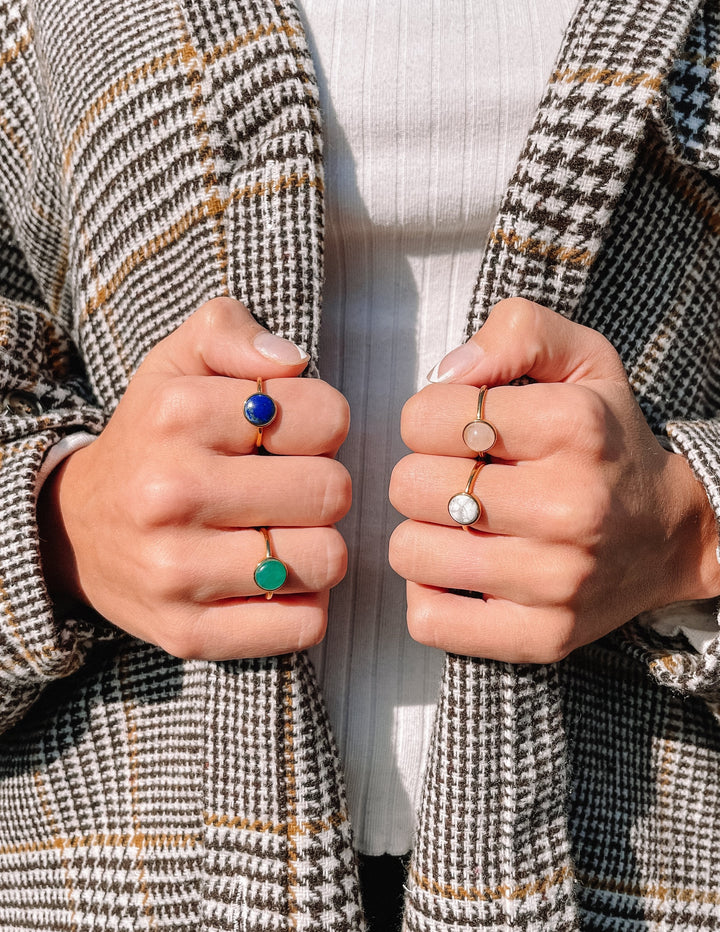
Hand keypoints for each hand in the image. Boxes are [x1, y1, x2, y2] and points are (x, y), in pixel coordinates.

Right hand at [39, 297, 350, 659]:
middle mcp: (172, 493)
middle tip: (286, 488)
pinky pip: (305, 625)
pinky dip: (303, 602)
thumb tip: (293, 361)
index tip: (287, 436)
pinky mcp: (190, 634)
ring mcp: (178, 572)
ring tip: (279, 532)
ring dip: (316, 546)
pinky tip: (272, 581)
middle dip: (322, 486)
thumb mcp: (177, 361)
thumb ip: (233, 330)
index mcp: (179, 415)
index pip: (326, 417)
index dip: (321, 425)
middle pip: (332, 491)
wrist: (77, 530)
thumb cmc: (154, 438)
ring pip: (326, 560)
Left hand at [389, 299, 719, 662]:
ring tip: (461, 525)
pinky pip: (428, 620)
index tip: (460, 432)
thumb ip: (516, 332)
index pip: (424, 417)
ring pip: (409, 552)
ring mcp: (556, 580)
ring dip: (422, 534)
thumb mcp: (582, 359)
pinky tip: (461, 572)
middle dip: (422, 475)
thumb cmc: (607, 440)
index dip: (427, 418)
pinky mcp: (541, 637)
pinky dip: (430, 594)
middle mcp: (568, 505)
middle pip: (408, 485)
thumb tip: (446, 374)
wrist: (670, 535)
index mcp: (572, 426)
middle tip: (459, 479)